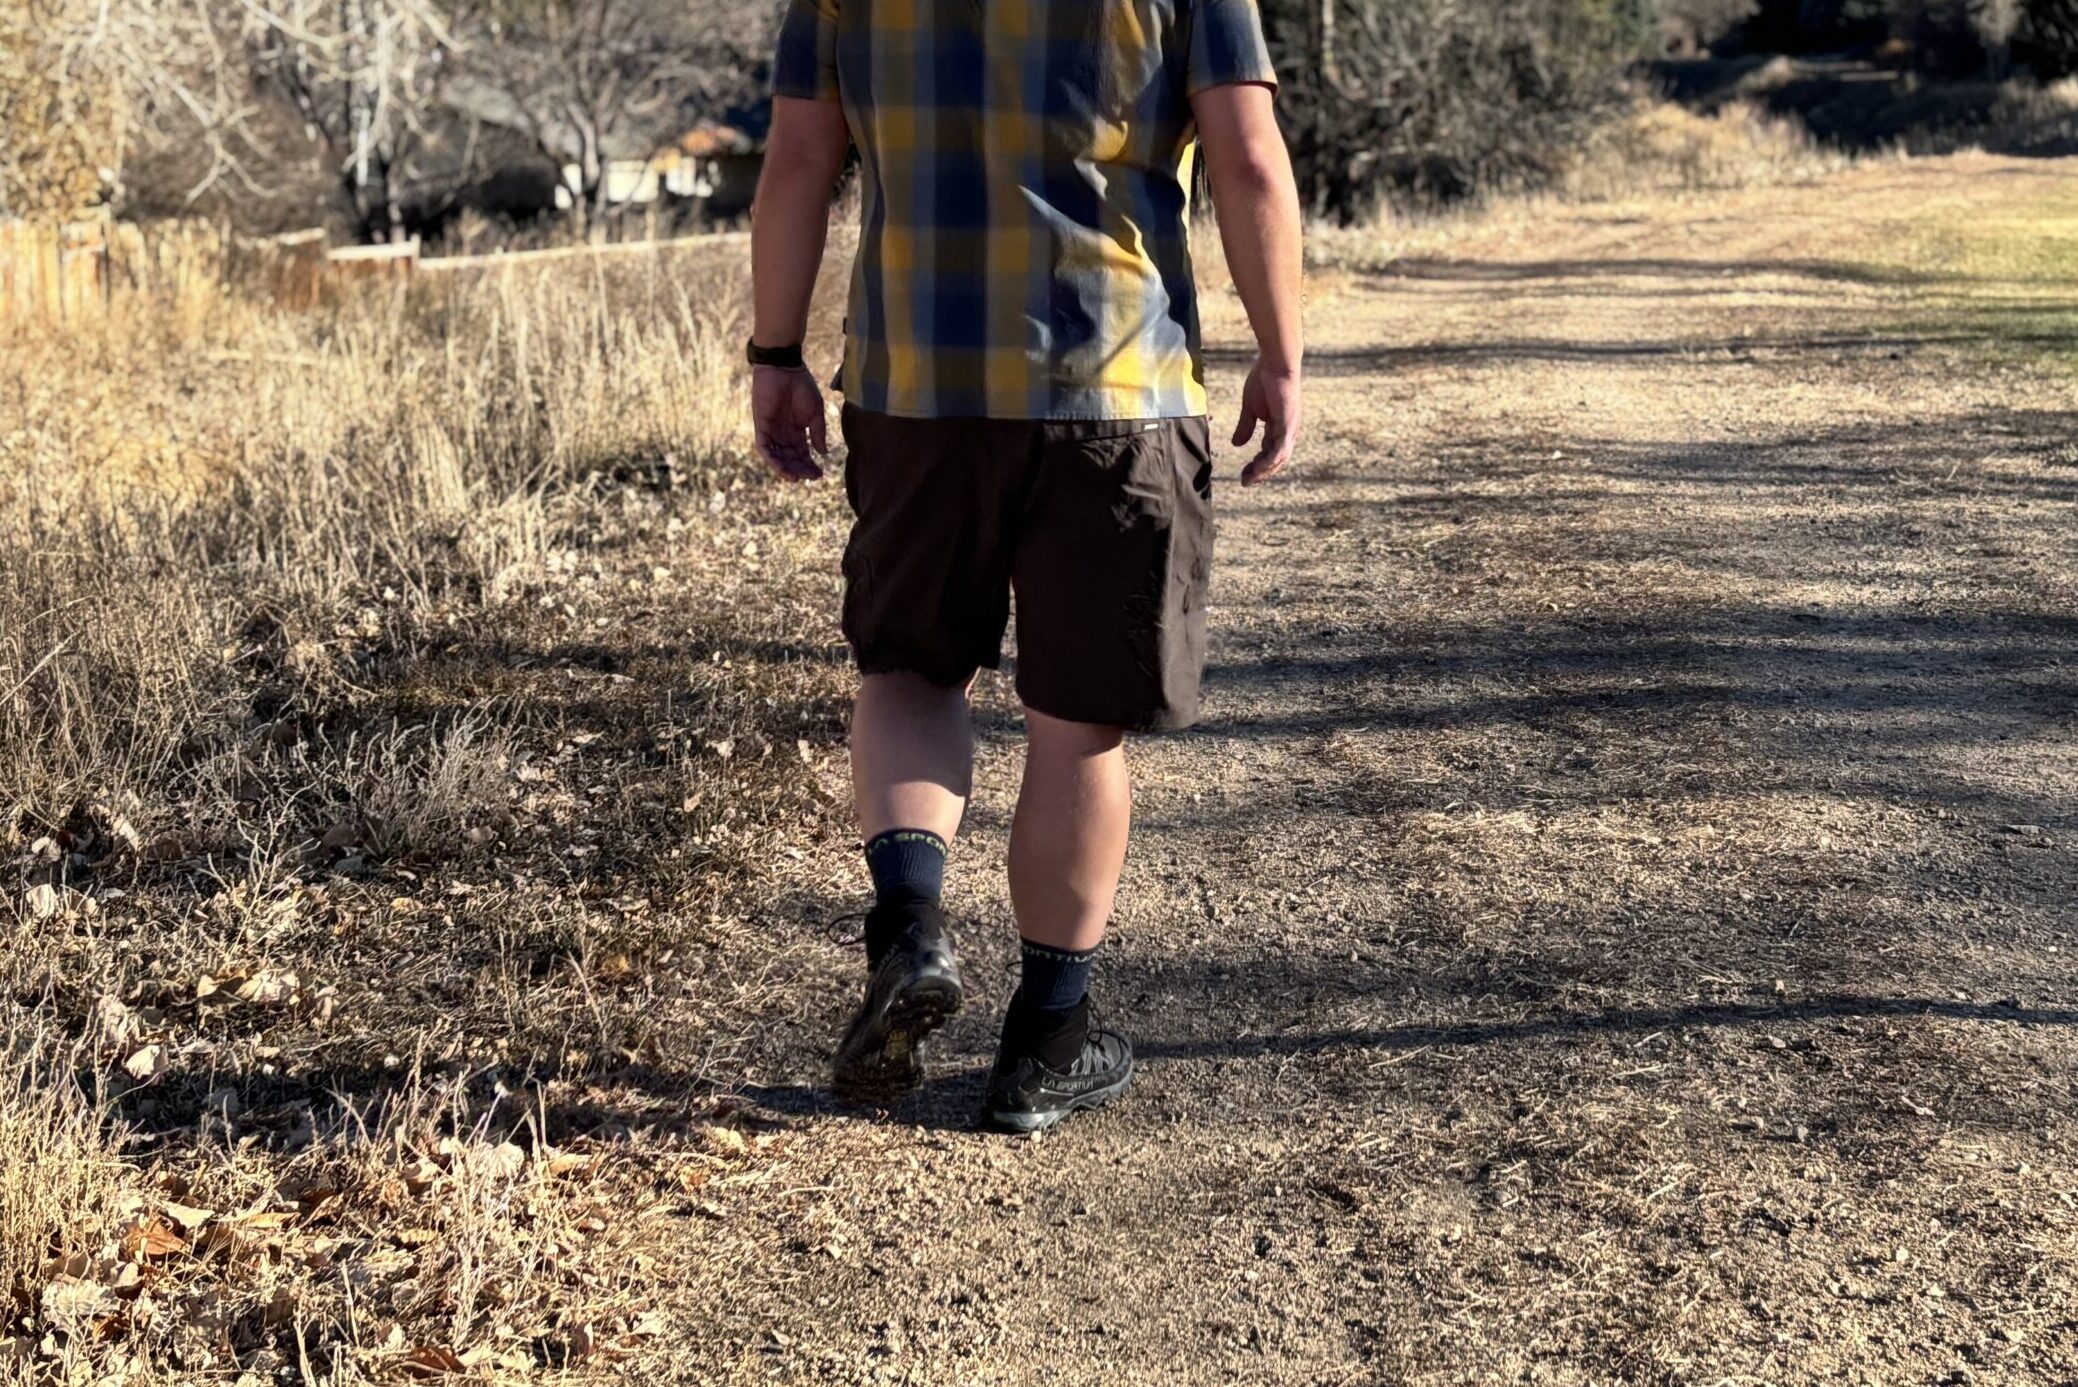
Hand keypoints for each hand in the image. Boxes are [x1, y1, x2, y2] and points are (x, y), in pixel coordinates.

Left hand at [751, 365, 827, 481]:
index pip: (802, 453)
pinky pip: (764, 447)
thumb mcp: (815, 412)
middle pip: (790, 458)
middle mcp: (782, 434)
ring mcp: (771, 431)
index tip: (819, 474)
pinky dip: (772, 459)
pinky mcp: (761, 426)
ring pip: (776, 456)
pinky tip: (783, 468)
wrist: (784, 368)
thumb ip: (818, 432)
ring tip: (796, 478)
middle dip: (799, 469)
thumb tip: (823, 453)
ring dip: (785, 469)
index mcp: (796, 430)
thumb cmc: (801, 386)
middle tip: (810, 477)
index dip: (809, 465)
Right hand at [1232, 359, 1300, 485]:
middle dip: (1260, 473)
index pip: (1269, 452)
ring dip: (1263, 472)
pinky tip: (1258, 470)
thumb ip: (1245, 427)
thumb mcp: (1250, 408)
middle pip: (1275, 460)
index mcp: (1280, 427)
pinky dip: (1269, 462)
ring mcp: (1290, 429)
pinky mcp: (1288, 426)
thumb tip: (1236, 445)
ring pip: (1278, 459)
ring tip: (1248, 480)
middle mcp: (1288, 432)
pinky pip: (1279, 450)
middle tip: (1245, 482)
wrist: (1276, 363)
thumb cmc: (1264, 380)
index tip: (1243, 474)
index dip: (1257, 465)